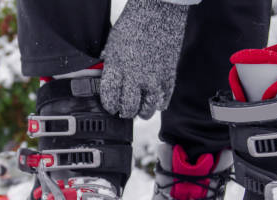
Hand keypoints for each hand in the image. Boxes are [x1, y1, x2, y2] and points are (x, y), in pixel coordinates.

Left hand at [100, 0, 189, 118]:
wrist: (159, 11)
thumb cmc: (134, 23)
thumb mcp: (113, 44)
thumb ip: (111, 64)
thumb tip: (107, 78)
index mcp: (116, 67)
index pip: (110, 99)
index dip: (109, 106)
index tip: (111, 105)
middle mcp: (135, 76)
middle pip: (128, 109)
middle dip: (125, 111)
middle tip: (125, 109)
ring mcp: (154, 78)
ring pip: (148, 110)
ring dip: (142, 111)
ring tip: (140, 107)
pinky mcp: (169, 77)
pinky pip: (164, 101)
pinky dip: (158, 103)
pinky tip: (154, 99)